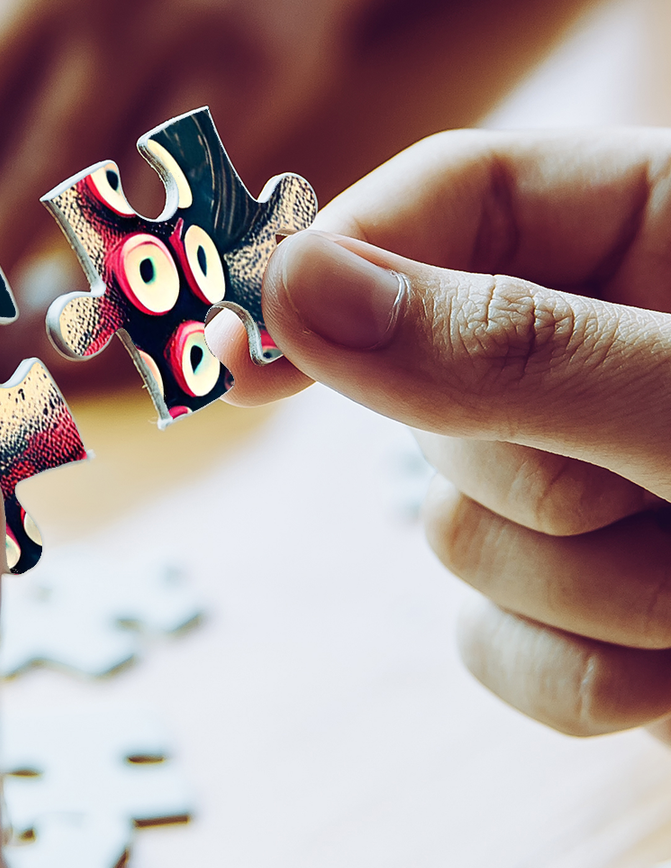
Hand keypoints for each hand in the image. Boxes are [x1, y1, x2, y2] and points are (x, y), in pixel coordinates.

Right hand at [206, 129, 670, 736]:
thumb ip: (511, 349)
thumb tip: (291, 289)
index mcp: (665, 226)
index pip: (455, 193)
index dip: (343, 259)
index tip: (239, 349)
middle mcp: (616, 343)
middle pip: (434, 375)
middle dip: (530, 473)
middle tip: (664, 495)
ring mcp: (609, 479)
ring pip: (460, 527)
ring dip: (585, 590)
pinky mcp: (610, 607)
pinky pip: (500, 644)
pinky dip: (583, 675)